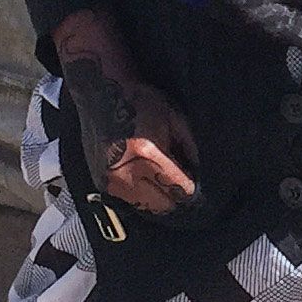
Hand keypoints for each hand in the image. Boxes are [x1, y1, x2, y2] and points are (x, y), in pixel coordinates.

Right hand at [57, 43, 201, 216]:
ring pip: (147, 208)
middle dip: (177, 196)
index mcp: (147, 156)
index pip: (179, 189)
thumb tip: (200, 173)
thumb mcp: (173, 117)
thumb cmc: (139, 101)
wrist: (101, 94)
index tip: (198, 184)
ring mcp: (112, 182)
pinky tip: (146, 180)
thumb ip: (189, 147)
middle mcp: (127, 174)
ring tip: (163, 180)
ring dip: (159, 198)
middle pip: (164, 204)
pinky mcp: (101, 184)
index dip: (193, 189)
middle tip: (181, 181)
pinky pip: (130, 202)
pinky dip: (142, 196)